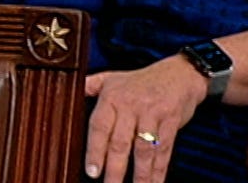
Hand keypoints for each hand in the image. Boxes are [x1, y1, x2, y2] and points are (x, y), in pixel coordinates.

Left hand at [82, 55, 209, 182]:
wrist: (180, 74)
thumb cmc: (141, 80)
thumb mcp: (112, 78)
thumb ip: (90, 87)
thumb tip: (67, 91)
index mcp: (112, 97)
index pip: (99, 126)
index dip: (94, 150)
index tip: (91, 171)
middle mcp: (132, 106)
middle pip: (121, 142)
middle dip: (114, 168)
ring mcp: (153, 115)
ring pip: (144, 150)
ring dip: (139, 174)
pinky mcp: (171, 123)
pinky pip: (164, 151)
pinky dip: (159, 170)